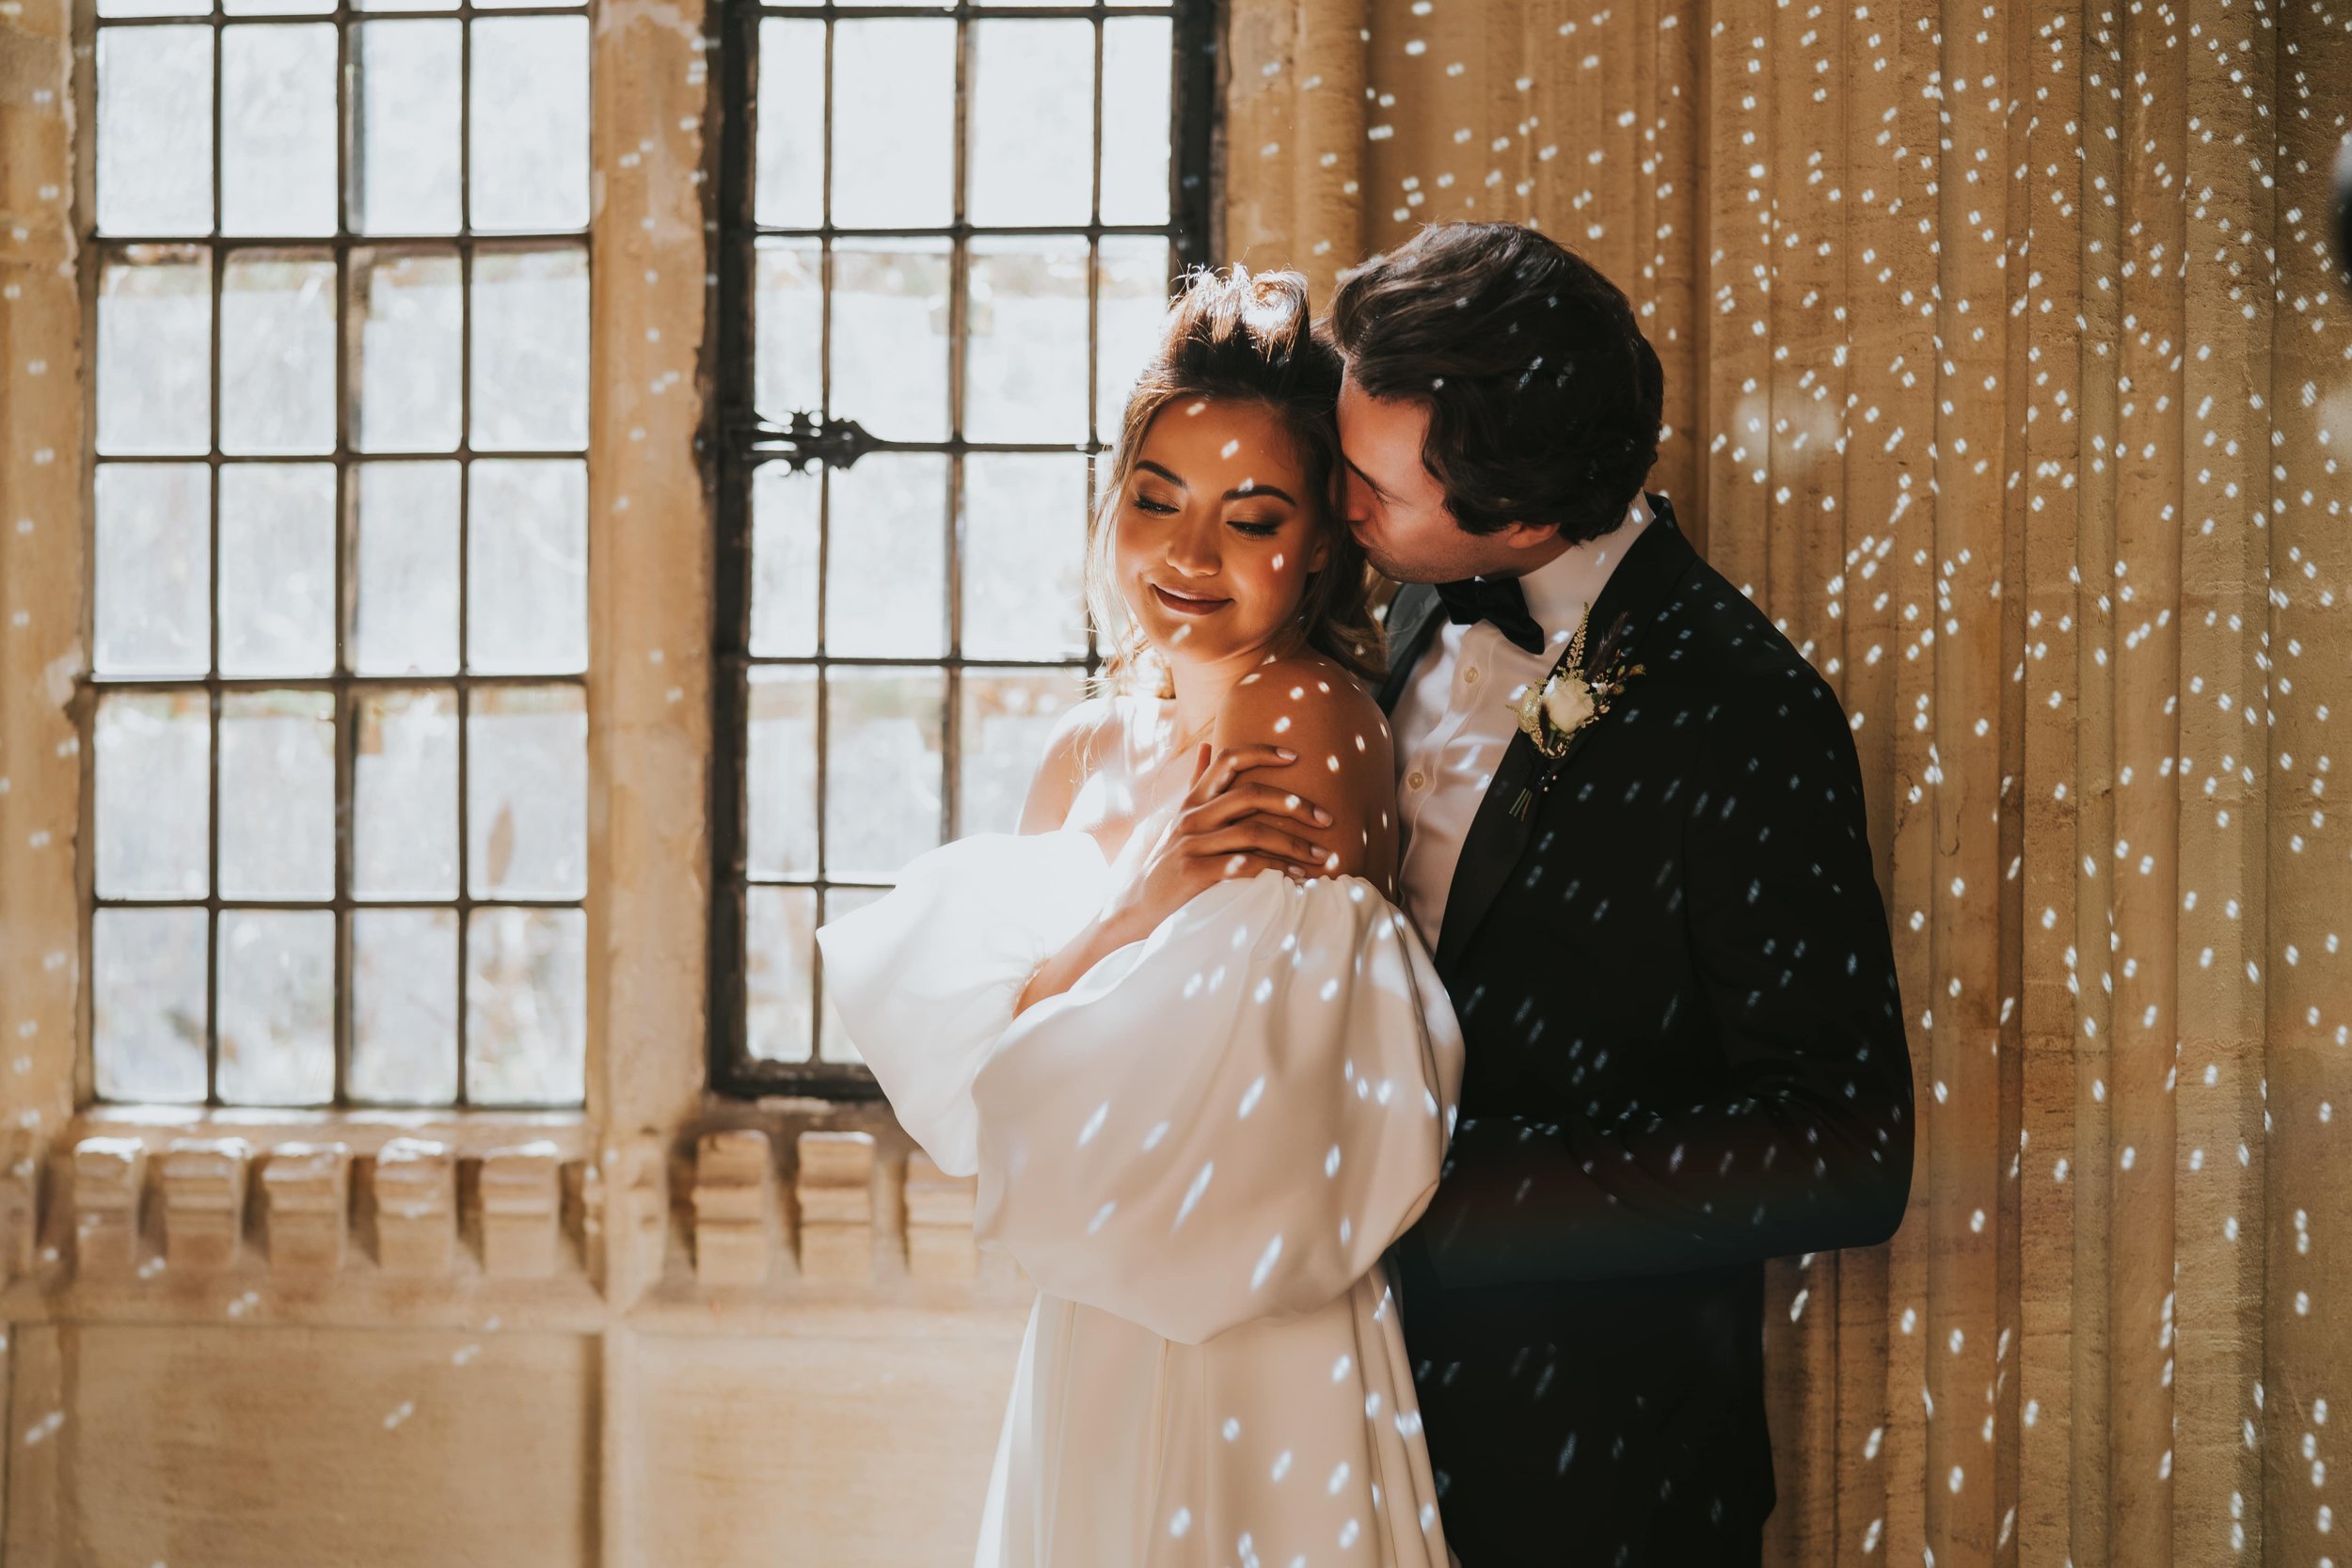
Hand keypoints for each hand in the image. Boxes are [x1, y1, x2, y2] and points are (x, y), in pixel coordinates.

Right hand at [1098, 743, 1335, 945]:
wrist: (1137, 909)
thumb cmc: (1168, 864)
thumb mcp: (1180, 820)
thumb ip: (1197, 784)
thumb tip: (1208, 745)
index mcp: (1194, 801)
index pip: (1228, 760)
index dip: (1262, 752)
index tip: (1296, 757)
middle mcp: (1192, 817)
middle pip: (1250, 795)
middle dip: (1295, 805)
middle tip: (1327, 818)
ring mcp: (1191, 844)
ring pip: (1253, 833)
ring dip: (1293, 844)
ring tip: (1321, 857)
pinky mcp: (1192, 873)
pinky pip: (1241, 865)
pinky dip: (1272, 869)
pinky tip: (1293, 877)